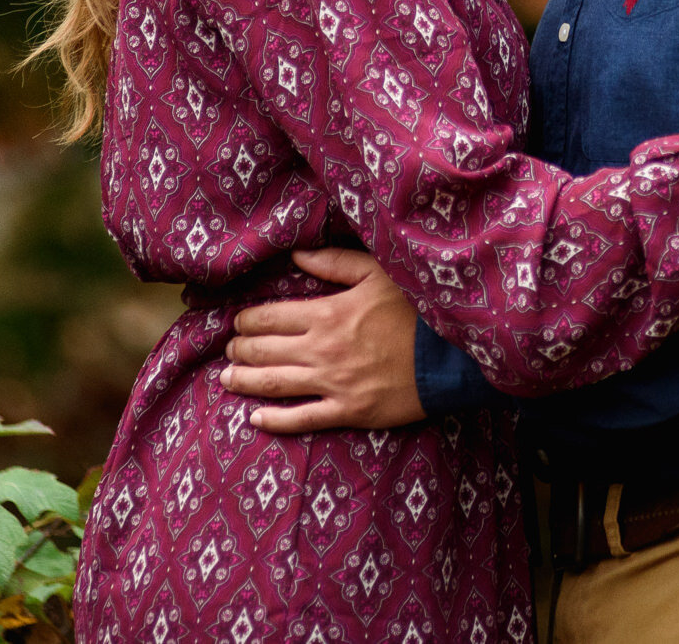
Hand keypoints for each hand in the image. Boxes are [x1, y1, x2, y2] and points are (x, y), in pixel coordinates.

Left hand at [220, 248, 425, 432]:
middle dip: (240, 349)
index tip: (239, 322)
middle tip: (229, 349)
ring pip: (274, 384)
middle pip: (265, 351)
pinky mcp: (348, 411)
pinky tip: (254, 419)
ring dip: (245, 381)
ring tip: (227, 378)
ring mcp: (333, 384)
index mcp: (327, 314)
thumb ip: (335, 264)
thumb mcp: (379, 273)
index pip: (271, 317)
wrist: (451, 355)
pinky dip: (274, 421)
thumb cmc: (418, 310)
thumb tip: (297, 257)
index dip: (248, 321)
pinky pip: (302, 419)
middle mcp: (322, 350)